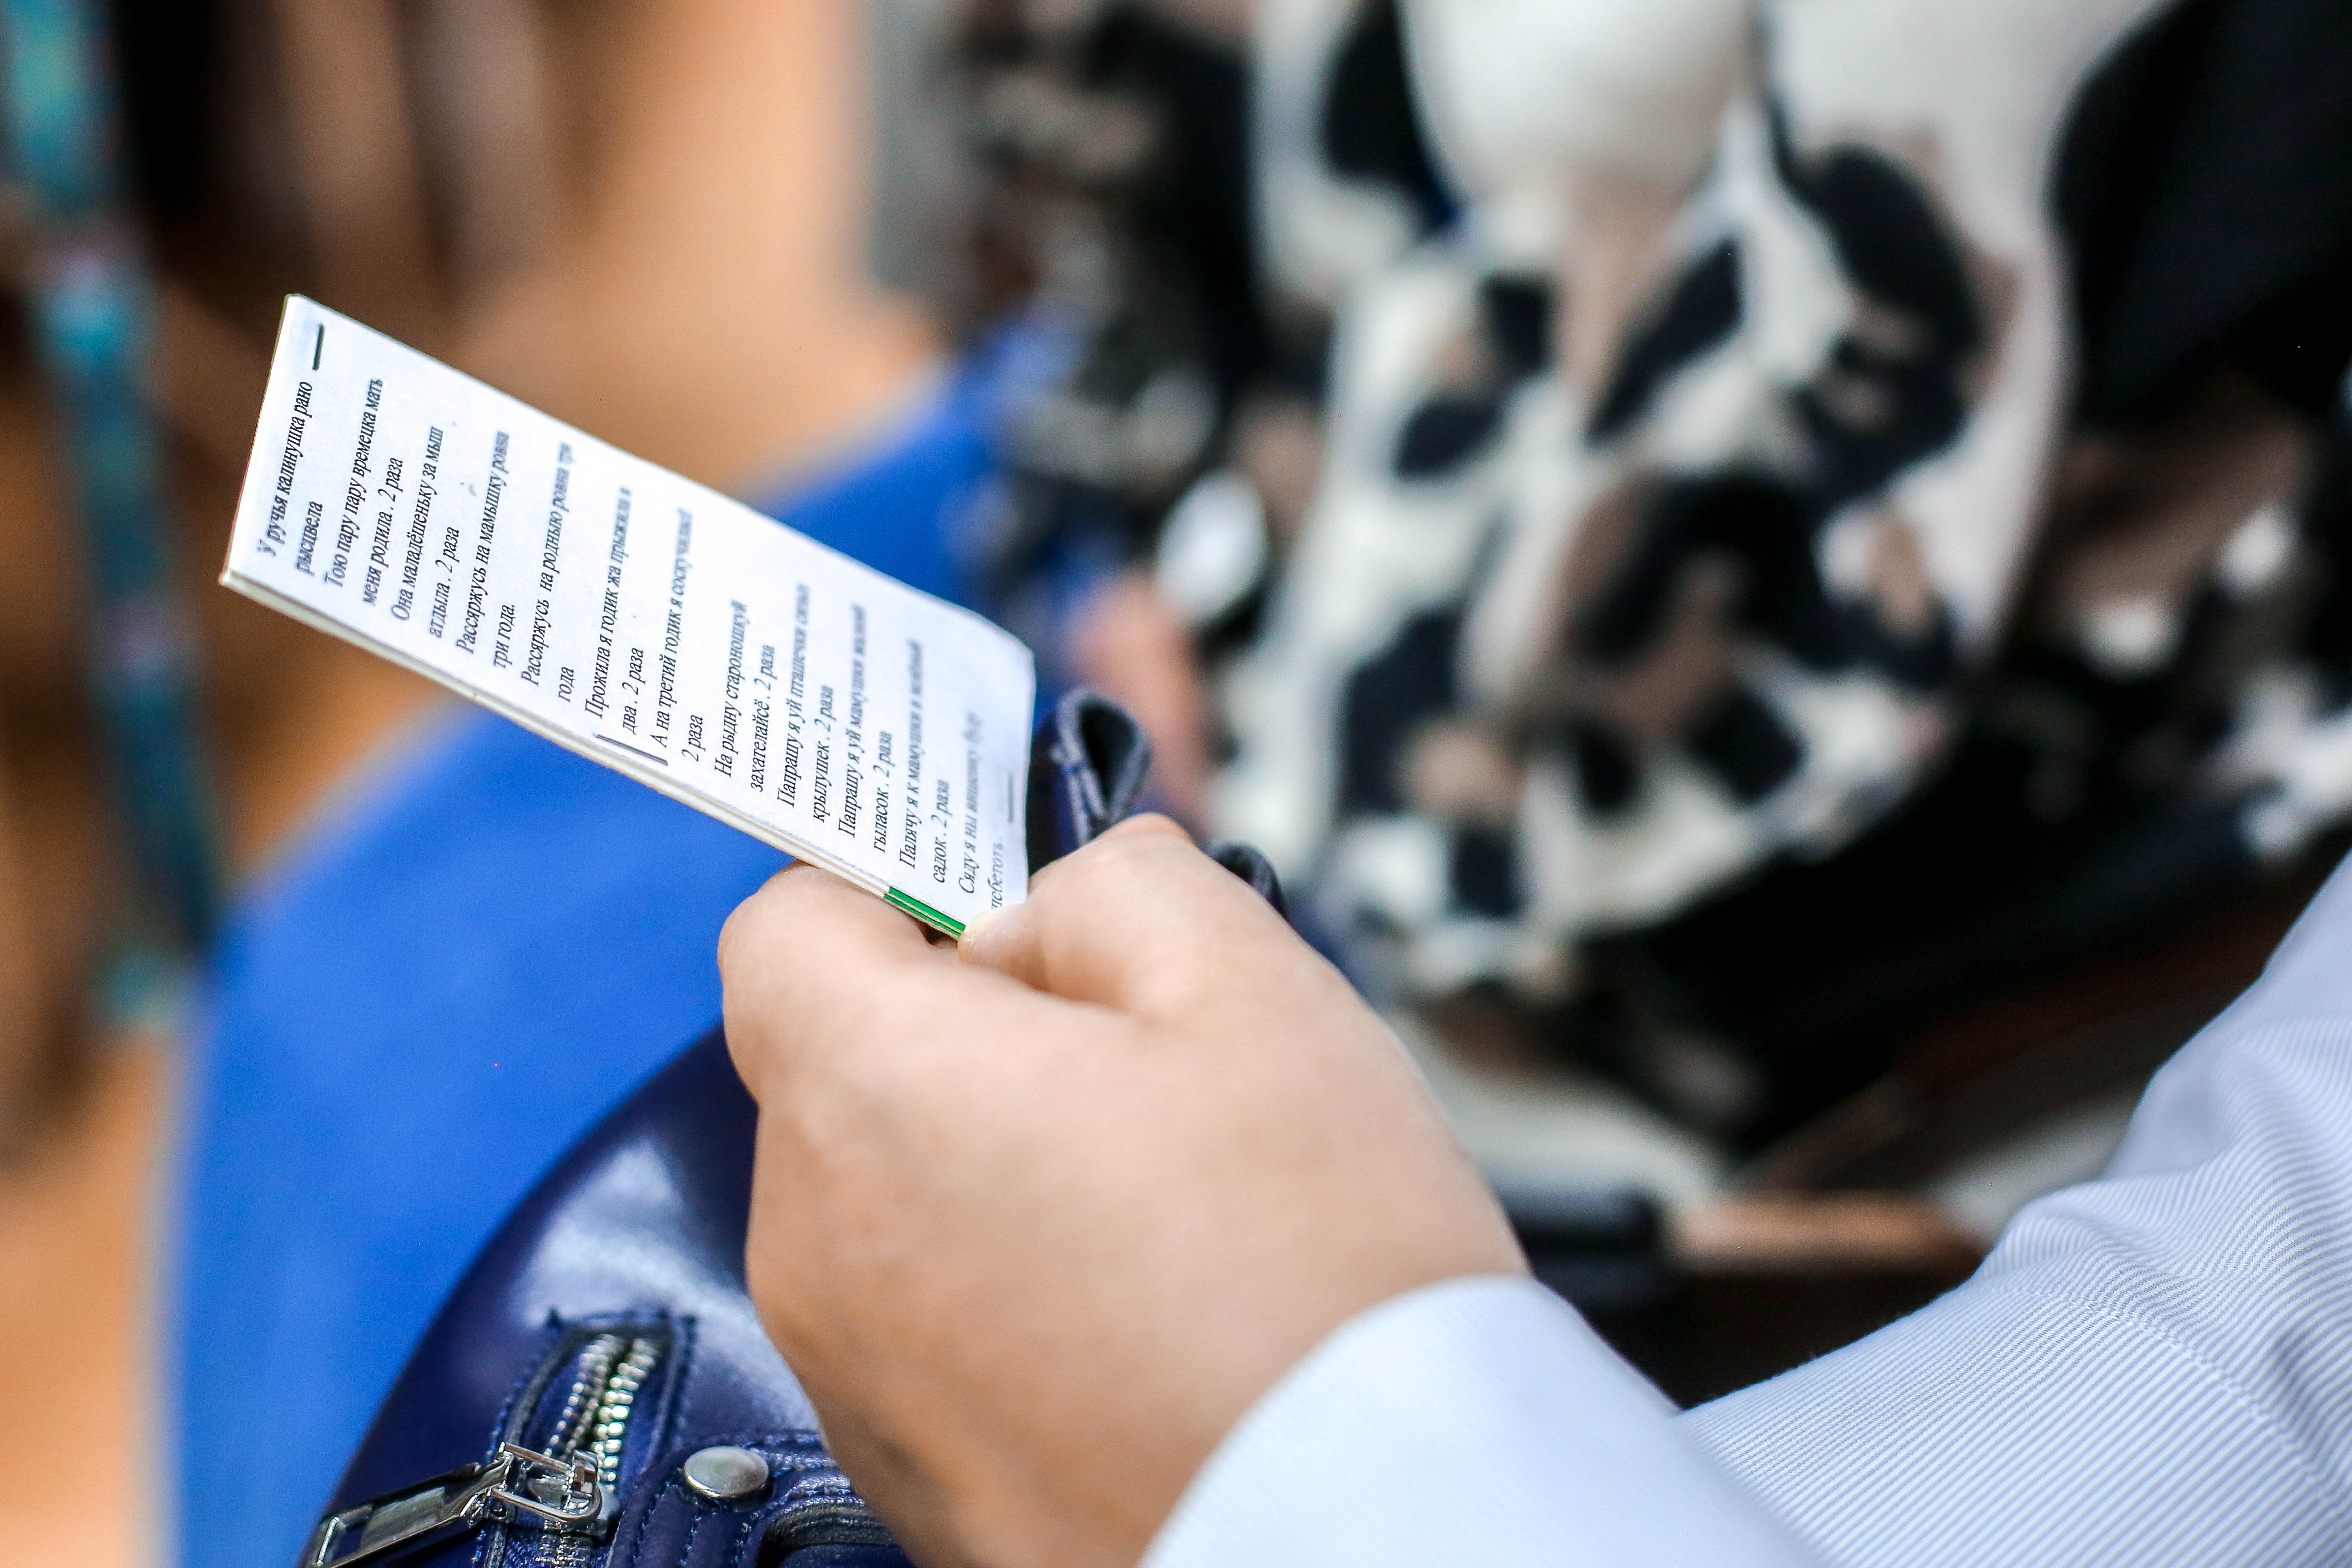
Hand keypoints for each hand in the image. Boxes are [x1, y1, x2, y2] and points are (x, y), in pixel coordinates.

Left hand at [718, 817, 1524, 1567]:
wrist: (1366, 1539)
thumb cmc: (1316, 1279)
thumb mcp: (1249, 989)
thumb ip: (1119, 884)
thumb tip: (1057, 894)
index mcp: (873, 1092)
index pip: (785, 923)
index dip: (897, 884)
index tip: (997, 902)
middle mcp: (823, 1242)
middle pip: (847, 1064)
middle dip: (977, 1029)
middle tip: (1144, 1059)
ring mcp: (859, 1374)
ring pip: (897, 1196)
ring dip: (1004, 1162)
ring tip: (1171, 1197)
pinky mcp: (912, 1469)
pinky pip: (932, 1320)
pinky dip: (1015, 1287)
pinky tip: (1152, 1305)